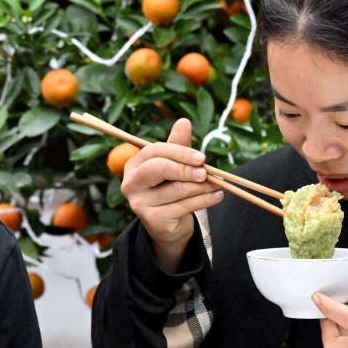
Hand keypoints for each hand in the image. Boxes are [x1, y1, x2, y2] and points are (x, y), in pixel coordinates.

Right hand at [120, 118, 222, 271]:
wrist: (168, 225)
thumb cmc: (169, 188)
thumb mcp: (174, 165)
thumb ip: (178, 146)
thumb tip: (183, 122)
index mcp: (134, 165)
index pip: (155, 152)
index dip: (179, 152)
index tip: (201, 158)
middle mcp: (130, 183)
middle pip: (158, 168)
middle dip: (185, 169)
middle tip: (205, 172)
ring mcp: (139, 203)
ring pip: (176, 189)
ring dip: (201, 186)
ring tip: (217, 184)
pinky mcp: (152, 219)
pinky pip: (183, 206)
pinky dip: (204, 200)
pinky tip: (217, 195)